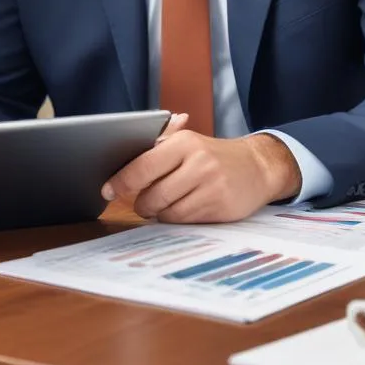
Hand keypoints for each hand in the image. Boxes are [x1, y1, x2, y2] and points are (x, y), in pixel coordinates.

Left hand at [102, 125, 301, 223]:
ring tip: (164, 203)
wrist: (257, 167)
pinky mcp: (221, 208)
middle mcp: (198, 163)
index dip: (121, 181)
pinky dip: (177, 218)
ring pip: (167, 212)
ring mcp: (211, 186)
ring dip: (159, 212)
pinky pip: (185, 221)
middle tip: (142, 202)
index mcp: (184, 142)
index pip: (143, 166)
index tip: (107, 190)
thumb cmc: (212, 155)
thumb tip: (121, 160)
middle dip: (141, 203)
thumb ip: (155, 148)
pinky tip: (183, 208)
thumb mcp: (187, 142)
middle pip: (152, 195)